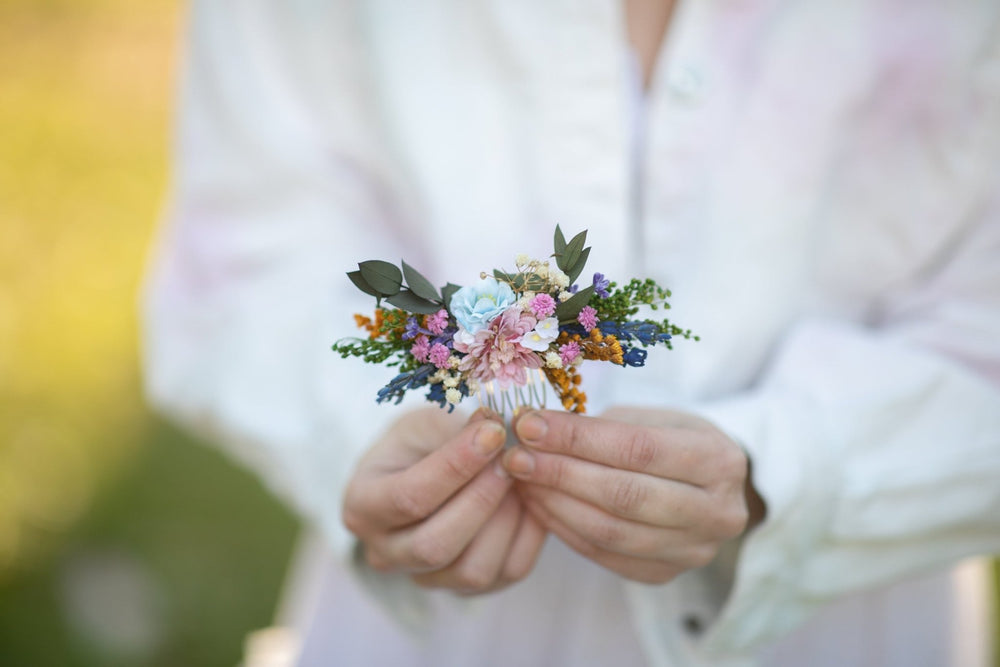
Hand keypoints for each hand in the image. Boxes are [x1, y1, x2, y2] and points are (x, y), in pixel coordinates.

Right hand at [341, 407, 546, 593]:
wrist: (420, 470)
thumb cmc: (417, 443)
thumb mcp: (423, 424)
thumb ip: (453, 430)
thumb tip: (495, 430)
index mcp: (361, 506)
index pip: (409, 496)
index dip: (456, 465)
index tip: (493, 432)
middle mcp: (384, 552)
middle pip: (436, 544)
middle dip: (483, 498)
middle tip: (513, 458)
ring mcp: (423, 578)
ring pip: (473, 570)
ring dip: (507, 520)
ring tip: (522, 477)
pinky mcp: (464, 587)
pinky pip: (505, 573)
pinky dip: (526, 536)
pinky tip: (530, 499)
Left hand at [502, 407, 761, 583]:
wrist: (707, 485)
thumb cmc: (671, 439)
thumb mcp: (648, 418)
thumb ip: (599, 427)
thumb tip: (533, 430)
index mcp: (719, 460)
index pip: (638, 450)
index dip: (578, 439)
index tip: (530, 426)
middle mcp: (717, 512)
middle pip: (624, 496)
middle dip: (560, 473)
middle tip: (516, 457)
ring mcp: (693, 551)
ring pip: (610, 532)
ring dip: (555, 504)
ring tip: (521, 479)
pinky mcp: (665, 575)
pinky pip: (603, 555)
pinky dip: (563, 529)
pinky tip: (537, 505)